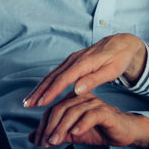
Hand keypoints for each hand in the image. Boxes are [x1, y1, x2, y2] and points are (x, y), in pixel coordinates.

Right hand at [23, 34, 147, 108]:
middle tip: (27, 104)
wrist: (121, 43)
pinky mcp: (71, 61)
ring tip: (28, 101)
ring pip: (51, 75)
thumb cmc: (119, 59)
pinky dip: (46, 83)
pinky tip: (40, 91)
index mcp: (84, 63)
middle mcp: (74, 60)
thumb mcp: (112, 71)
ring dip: (39, 88)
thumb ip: (94, 80)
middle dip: (39, 91)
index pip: (63, 79)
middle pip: (52, 77)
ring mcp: (71, 60)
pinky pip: (55, 73)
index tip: (41, 103)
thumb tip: (77, 90)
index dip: (51, 92)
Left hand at [28, 92, 148, 148]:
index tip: (38, 141)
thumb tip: (33, 137)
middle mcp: (82, 98)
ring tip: (56, 141)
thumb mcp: (73, 134)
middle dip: (50, 127)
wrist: (124, 133)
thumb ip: (55, 134)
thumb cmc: (100, 130)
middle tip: (46, 142)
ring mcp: (94, 103)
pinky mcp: (105, 112)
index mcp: (72, 101)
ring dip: (62, 128)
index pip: (52, 110)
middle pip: (60, 109)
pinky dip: (81, 124)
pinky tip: (75, 133)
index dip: (43, 126)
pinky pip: (91, 115)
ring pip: (73, 112)